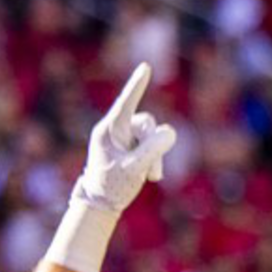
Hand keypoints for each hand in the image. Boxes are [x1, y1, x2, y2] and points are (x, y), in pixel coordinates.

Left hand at [70, 64, 175, 217]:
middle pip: (147, 123)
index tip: (146, 67)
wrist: (101, 203)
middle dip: (155, 146)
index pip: (126, 102)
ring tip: (151, 177)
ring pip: (152, 134)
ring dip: (155, 155)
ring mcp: (124, 137)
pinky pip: (151, 143)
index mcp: (109, 130)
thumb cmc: (112, 186)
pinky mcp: (131, 145)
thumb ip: (152, 150)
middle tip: (154, 175)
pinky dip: (154, 157)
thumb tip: (170, 132)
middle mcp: (116, 129)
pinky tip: (149, 174)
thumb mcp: (134, 169)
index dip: (137, 85)